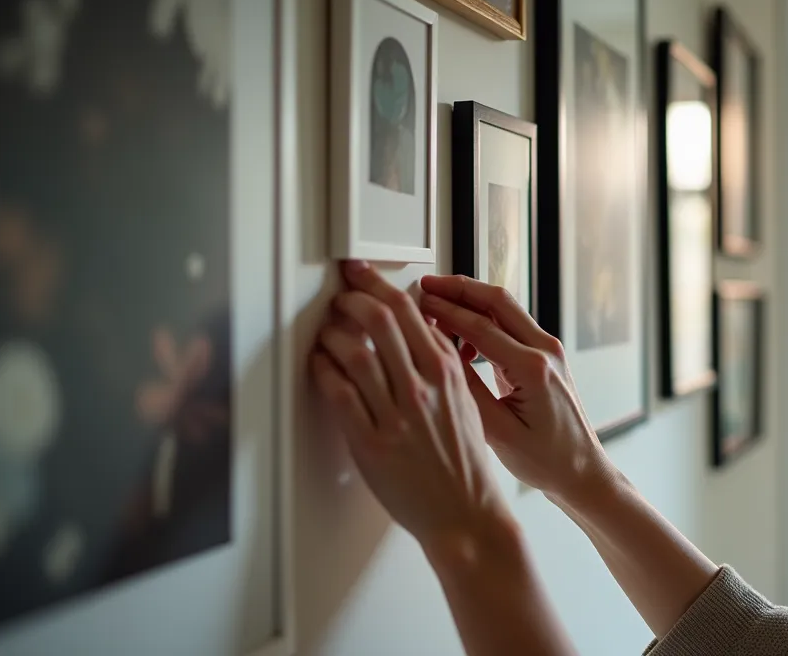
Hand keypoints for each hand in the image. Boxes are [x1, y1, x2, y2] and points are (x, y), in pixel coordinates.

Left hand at [311, 262, 512, 552]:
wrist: (466, 514)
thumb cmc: (465, 463)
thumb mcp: (467, 402)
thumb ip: (444, 367)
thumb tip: (420, 333)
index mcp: (449, 372)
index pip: (411, 310)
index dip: (379, 285)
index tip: (362, 274)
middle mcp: (424, 387)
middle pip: (380, 321)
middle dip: (352, 297)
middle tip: (339, 293)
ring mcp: (397, 415)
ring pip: (355, 352)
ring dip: (333, 332)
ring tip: (327, 329)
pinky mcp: (371, 443)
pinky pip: (339, 394)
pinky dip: (324, 370)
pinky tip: (320, 363)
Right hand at [417, 275, 615, 503]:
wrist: (581, 471)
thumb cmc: (547, 461)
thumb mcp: (497, 432)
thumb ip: (467, 390)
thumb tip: (439, 355)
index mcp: (533, 369)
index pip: (481, 326)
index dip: (445, 310)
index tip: (419, 300)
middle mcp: (546, 351)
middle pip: (497, 301)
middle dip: (459, 288)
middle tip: (427, 284)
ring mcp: (549, 351)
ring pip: (505, 309)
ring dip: (471, 302)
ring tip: (438, 307)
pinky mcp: (546, 357)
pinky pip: (511, 326)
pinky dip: (484, 322)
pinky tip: (463, 339)